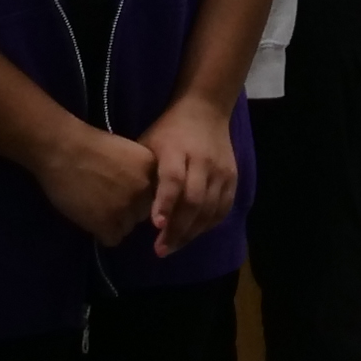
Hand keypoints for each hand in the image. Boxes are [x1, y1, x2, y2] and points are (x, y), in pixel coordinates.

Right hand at [32, 123, 155, 246]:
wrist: (60, 148)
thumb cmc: (85, 145)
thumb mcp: (124, 152)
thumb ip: (135, 173)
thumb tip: (135, 194)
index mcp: (150, 168)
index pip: (151, 194)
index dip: (133, 194)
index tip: (116, 188)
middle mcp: (144, 189)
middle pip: (141, 213)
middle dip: (125, 210)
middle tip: (102, 199)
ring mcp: (127, 207)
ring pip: (127, 227)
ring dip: (112, 222)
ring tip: (92, 208)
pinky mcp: (107, 223)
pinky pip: (112, 239)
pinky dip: (100, 232)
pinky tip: (88, 217)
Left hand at [136, 95, 241, 253]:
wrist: (206, 110)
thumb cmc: (168, 131)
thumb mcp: (149, 143)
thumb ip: (143, 173)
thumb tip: (128, 209)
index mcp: (177, 150)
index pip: (173, 179)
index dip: (165, 203)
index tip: (155, 226)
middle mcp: (202, 161)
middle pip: (194, 200)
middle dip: (177, 229)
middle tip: (160, 249)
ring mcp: (221, 170)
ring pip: (210, 209)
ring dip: (191, 232)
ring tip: (173, 246)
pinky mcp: (232, 177)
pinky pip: (223, 208)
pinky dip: (208, 225)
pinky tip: (193, 233)